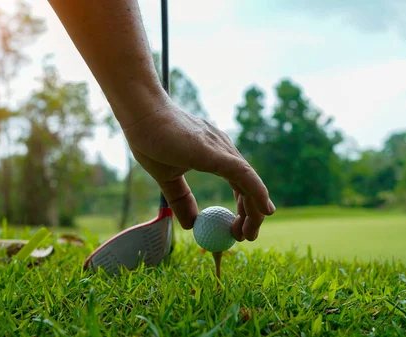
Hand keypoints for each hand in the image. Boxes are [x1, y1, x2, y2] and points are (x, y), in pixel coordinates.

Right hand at [122, 102, 275, 241]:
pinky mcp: (214, 152)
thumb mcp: (168, 177)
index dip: (244, 208)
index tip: (237, 229)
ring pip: (250, 183)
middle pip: (249, 186)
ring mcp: (221, 149)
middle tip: (245, 237)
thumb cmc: (151, 139)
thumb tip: (190, 225)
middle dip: (252, 214)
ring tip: (248, 234)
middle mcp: (224, 149)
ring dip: (254, 211)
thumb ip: (181, 199)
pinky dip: (257, 193)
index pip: (240, 183)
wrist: (141, 114)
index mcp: (215, 154)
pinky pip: (244, 174)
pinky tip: (264, 211)